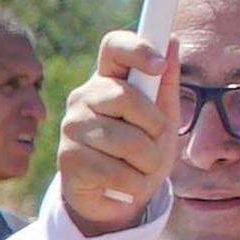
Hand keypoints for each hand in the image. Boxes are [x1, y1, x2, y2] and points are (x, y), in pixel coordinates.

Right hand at [54, 30, 176, 238]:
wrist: (117, 199)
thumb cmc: (141, 153)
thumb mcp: (162, 118)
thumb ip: (165, 84)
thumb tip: (171, 41)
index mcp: (108, 80)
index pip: (114, 47)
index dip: (137, 49)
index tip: (160, 65)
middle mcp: (83, 98)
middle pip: (126, 96)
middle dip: (154, 126)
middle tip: (154, 141)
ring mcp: (71, 128)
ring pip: (126, 140)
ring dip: (148, 162)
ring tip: (141, 168)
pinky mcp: (68, 160)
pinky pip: (117, 171)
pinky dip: (134, 183)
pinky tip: (127, 184)